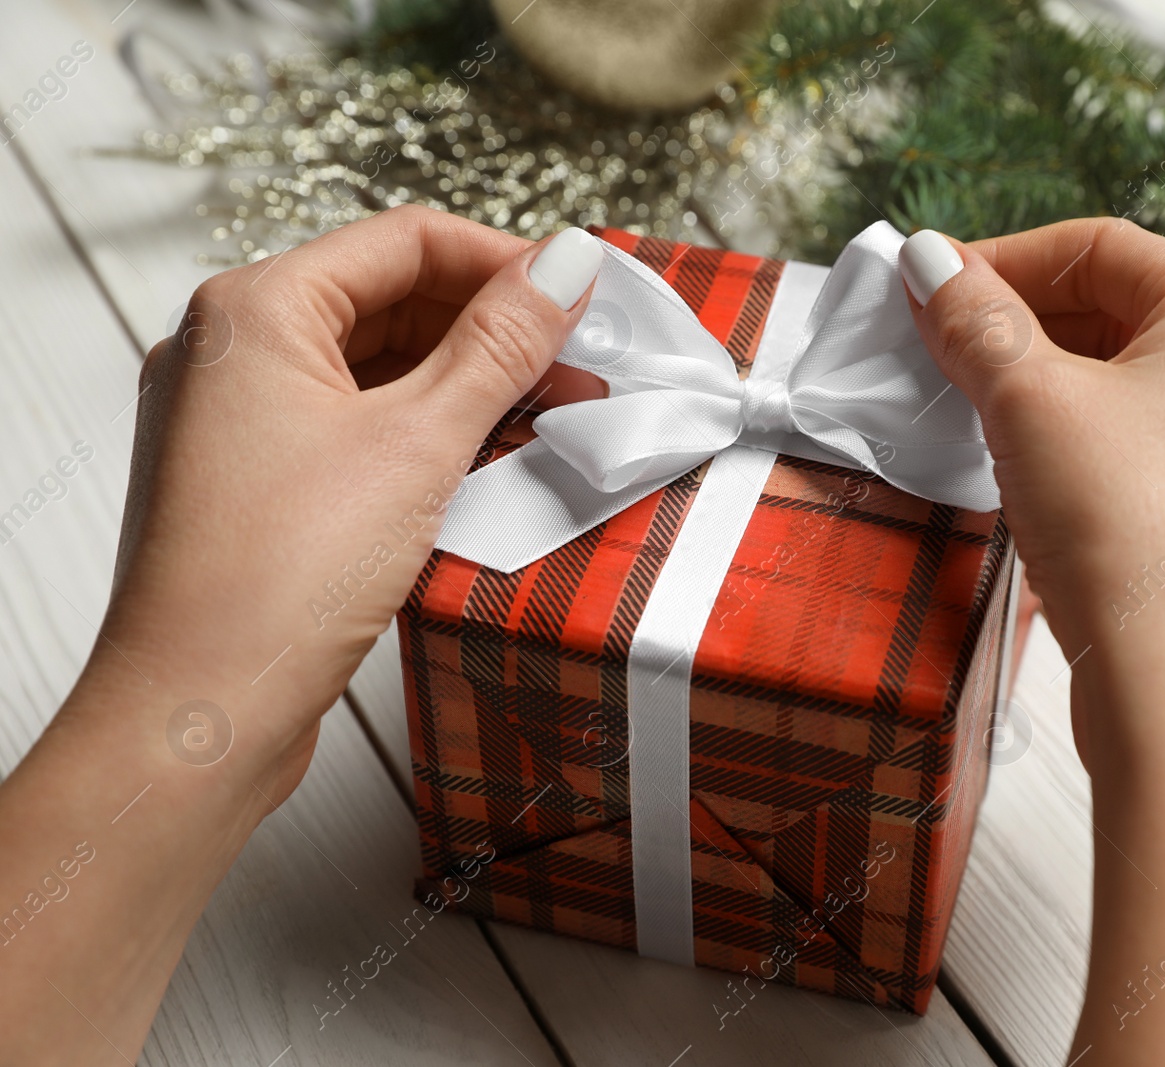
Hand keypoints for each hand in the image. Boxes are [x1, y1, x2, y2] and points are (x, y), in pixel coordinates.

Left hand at [0, 207, 608, 1065]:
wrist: (200, 715)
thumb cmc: (274, 583)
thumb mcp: (419, 445)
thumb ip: (501, 346)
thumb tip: (563, 267)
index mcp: (254, 311)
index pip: (405, 240)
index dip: (507, 261)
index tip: (581, 292)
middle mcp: (232, 352)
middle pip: (392, 300)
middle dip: (493, 328)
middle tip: (579, 361)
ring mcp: (239, 419)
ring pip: (377, 366)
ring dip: (467, 384)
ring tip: (550, 412)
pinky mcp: (258, 482)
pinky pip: (357, 424)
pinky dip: (426, 432)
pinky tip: (488, 458)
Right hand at [898, 219, 1164, 1065]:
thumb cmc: (1121, 531)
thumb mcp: (1028, 404)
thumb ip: (975, 319)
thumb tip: (927, 260)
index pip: (1101, 246)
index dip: (1002, 258)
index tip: (930, 289)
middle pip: (1123, 309)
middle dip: (1023, 322)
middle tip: (942, 349)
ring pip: (1137, 381)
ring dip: (1051, 382)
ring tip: (979, 410)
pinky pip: (1157, 444)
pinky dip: (1090, 437)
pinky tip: (1038, 472)